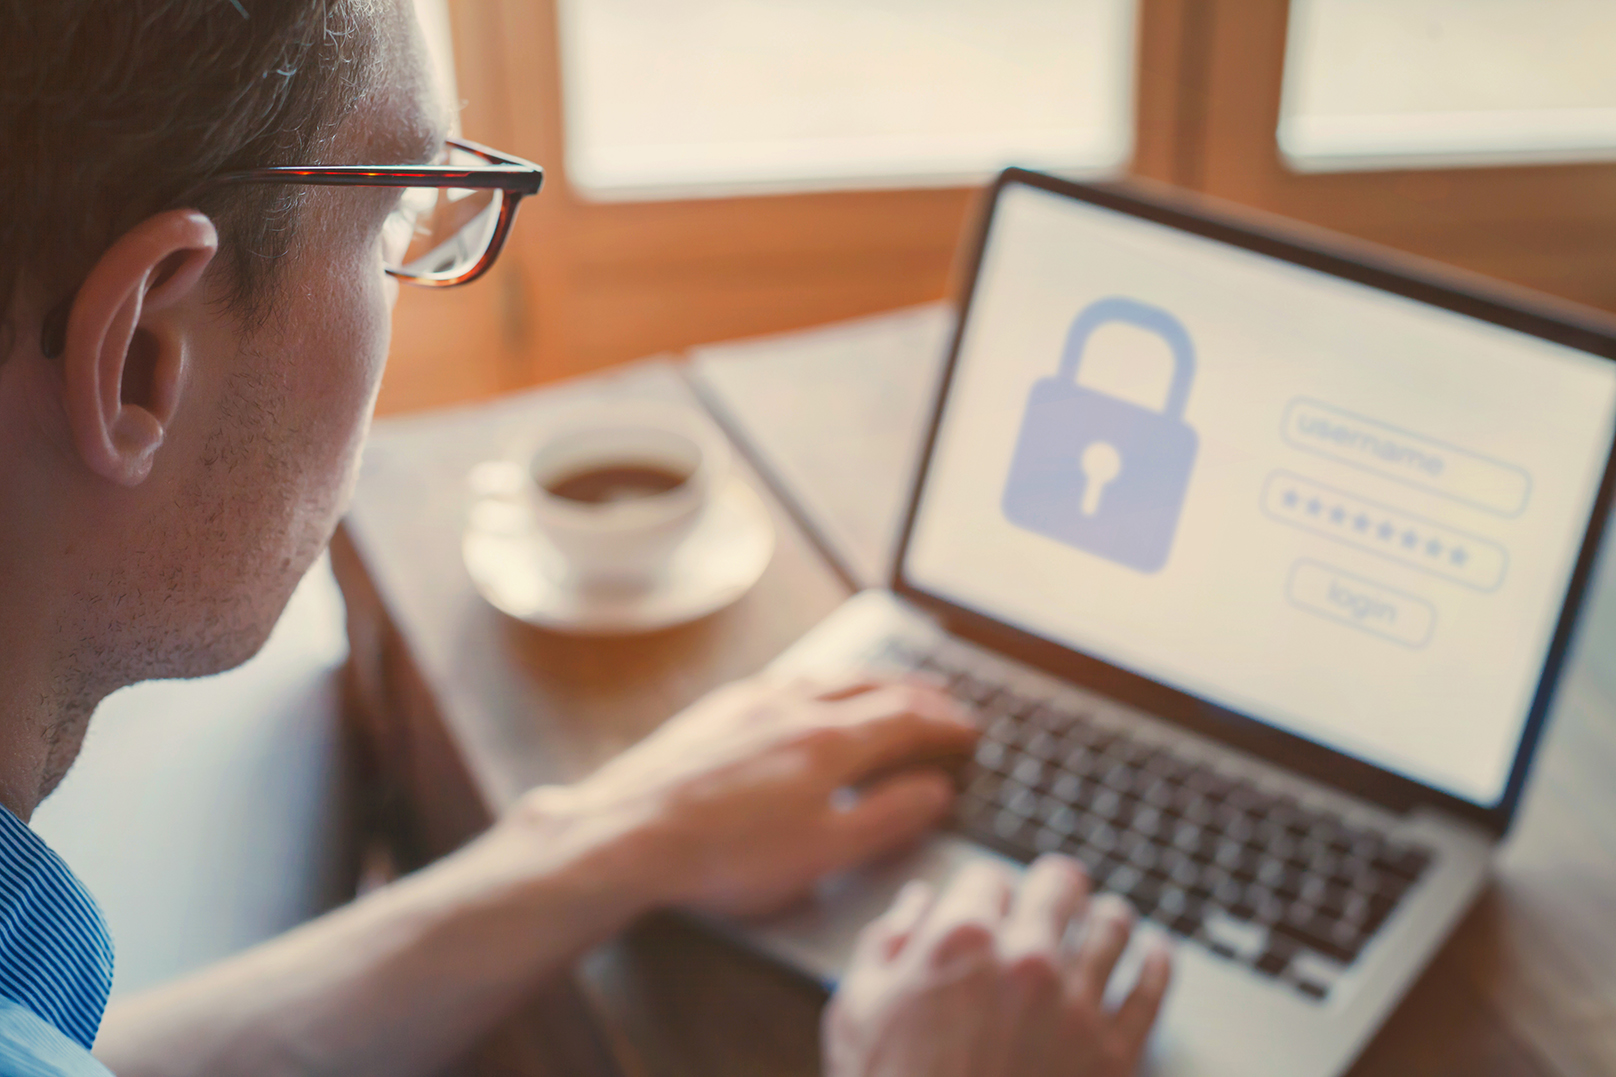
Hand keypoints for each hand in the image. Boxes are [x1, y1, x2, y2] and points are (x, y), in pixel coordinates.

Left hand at [522, 674, 977, 918]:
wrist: (626, 833)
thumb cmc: (724, 855)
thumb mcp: (822, 853)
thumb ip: (886, 819)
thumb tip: (934, 791)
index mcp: (829, 740)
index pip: (906, 718)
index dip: (945, 724)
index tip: (969, 731)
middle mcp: (794, 705)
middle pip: (871, 686)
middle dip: (915, 692)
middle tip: (944, 700)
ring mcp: (751, 701)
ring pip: (827, 677)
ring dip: (870, 680)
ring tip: (888, 688)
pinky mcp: (716, 710)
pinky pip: (787, 680)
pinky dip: (822, 683)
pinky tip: (812, 695)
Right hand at [824, 855, 1172, 1076]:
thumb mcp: (857, 1011)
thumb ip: (885, 944)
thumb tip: (915, 905)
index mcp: (960, 940)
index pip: (989, 875)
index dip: (984, 890)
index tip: (987, 906)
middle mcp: (1026, 960)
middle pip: (1062, 882)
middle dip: (1052, 887)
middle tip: (1053, 897)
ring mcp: (1077, 1005)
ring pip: (1114, 924)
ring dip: (1104, 917)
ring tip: (1103, 919)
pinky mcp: (1114, 1053)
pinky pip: (1153, 989)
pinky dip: (1157, 961)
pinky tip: (1153, 950)